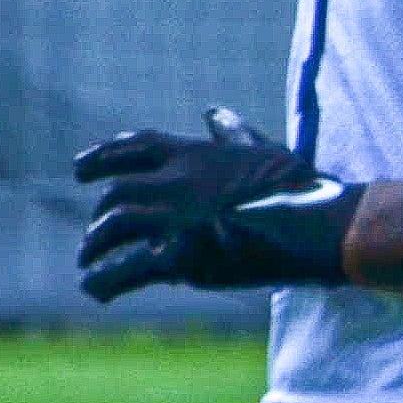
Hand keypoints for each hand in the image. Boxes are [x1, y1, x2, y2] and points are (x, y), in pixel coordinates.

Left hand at [75, 108, 364, 301]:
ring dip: (95, 244)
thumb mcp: (265, 150)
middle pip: (118, 191)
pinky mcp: (183, 256)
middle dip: (101, 212)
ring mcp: (178, 218)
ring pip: (114, 225)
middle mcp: (179, 182)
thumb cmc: (302, 187)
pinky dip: (106, 279)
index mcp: (198, 155)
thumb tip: (213, 113)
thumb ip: (233, 134)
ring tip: (88, 261)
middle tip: (93, 232)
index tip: (81, 167)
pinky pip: (128, 268)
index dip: (104, 155)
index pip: (137, 147)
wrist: (321, 223)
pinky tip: (95, 289)